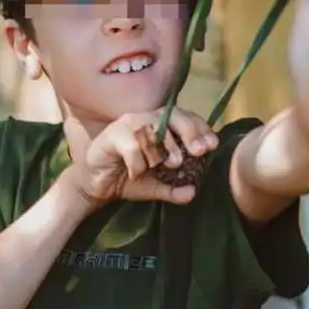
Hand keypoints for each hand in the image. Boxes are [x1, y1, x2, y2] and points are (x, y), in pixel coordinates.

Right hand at [62, 108, 218, 209]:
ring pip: (153, 128)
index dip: (201, 129)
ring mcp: (128, 124)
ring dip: (164, 148)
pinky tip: (136, 173)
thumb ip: (173, 189)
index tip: (212, 145)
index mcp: (161, 125)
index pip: (186, 118)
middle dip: (189, 132)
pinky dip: (138, 162)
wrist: (95, 185)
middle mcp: (146, 119)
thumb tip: (192, 193)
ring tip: (169, 164)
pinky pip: (131, 146)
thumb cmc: (128, 178)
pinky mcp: (112, 134)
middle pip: (173, 116)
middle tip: (198, 151)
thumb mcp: (155, 185)